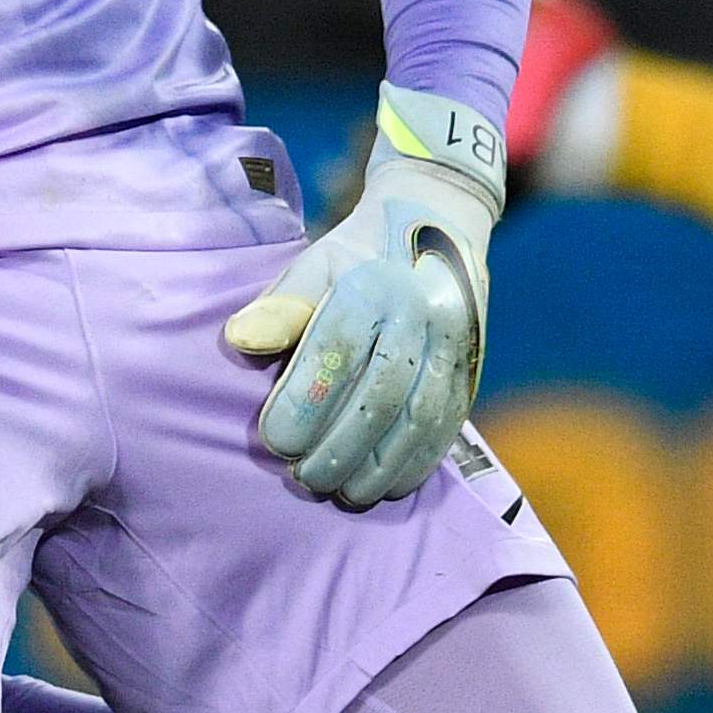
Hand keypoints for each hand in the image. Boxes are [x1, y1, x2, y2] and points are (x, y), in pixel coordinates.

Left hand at [222, 83, 504, 507]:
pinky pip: (450, 423)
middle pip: (380, 393)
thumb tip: (238, 340)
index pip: (337, 350)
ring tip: (344, 494)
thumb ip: (282, 305)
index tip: (274, 440)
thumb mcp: (316, 262)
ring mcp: (455, 340)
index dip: (304, 401)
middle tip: (304, 476)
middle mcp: (421, 311)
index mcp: (374, 282)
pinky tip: (389, 486)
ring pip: (420, 417)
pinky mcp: (474, 364)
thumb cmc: (359, 252)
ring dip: (380, 465)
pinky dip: (419, 462)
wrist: (439, 218)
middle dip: (339, 445)